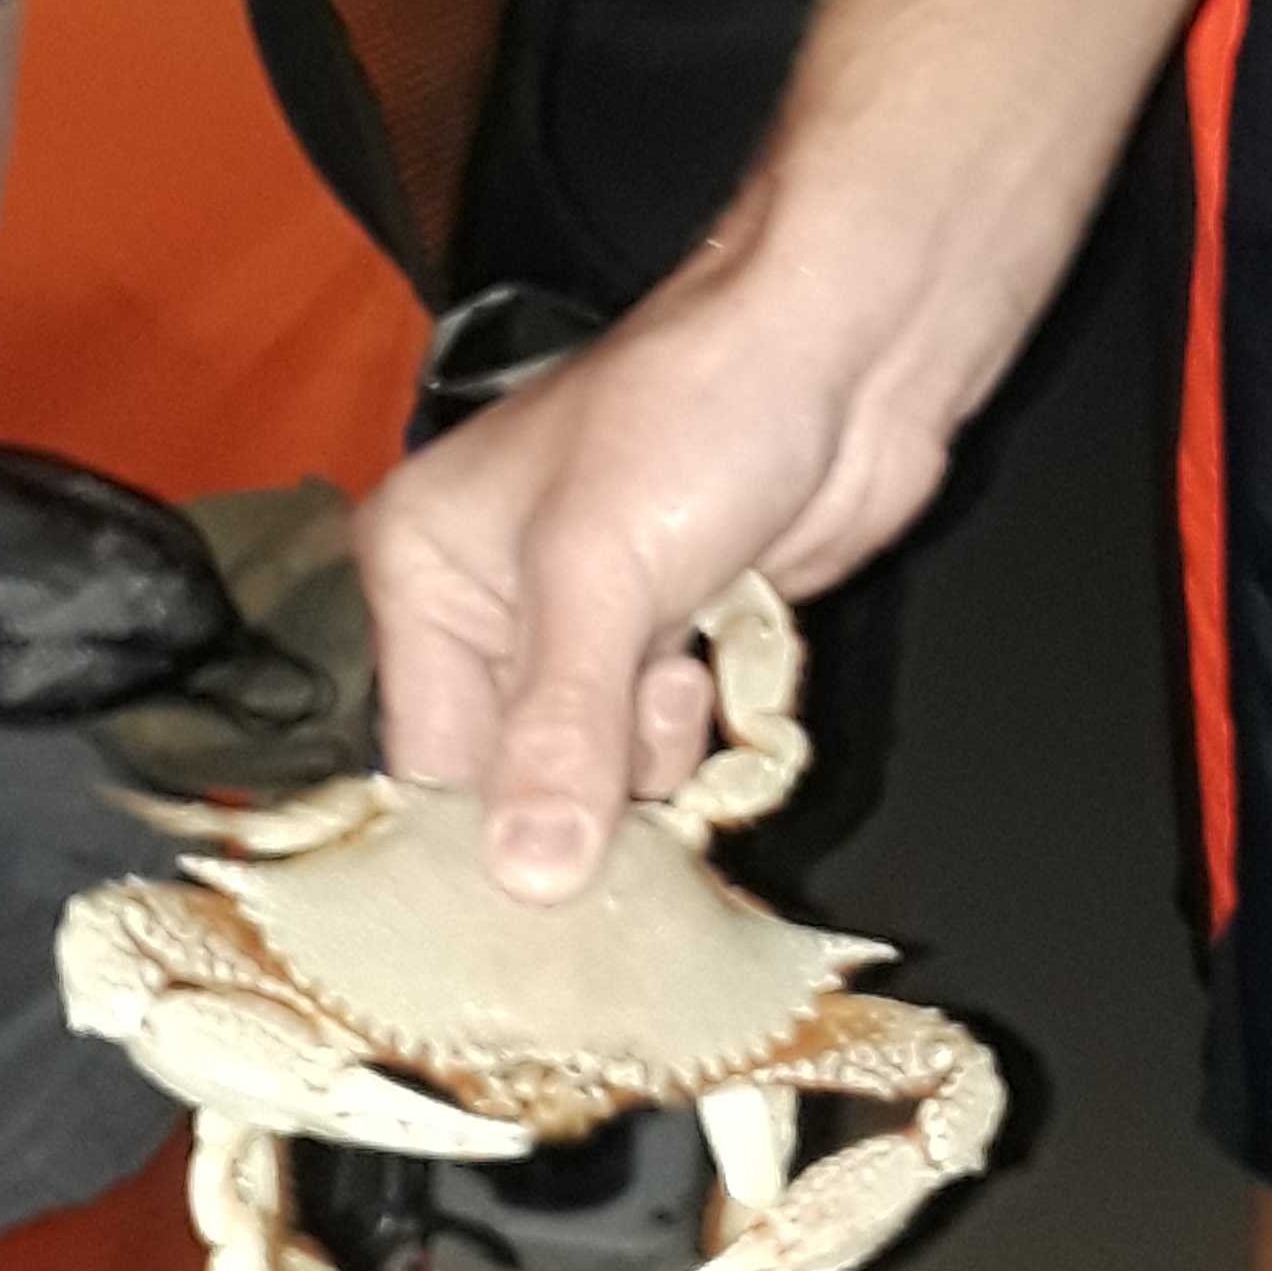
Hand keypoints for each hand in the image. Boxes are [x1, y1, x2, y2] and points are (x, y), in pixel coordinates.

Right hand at [354, 229, 955, 900]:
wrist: (846, 355)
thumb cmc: (699, 414)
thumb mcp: (602, 576)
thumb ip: (560, 733)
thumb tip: (527, 876)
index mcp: (425, 571)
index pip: (426, 761)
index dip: (482, 836)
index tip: (532, 915)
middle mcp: (491, 605)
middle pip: (513, 780)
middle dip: (579, 796)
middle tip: (629, 789)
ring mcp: (590, 627)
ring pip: (599, 773)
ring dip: (652, 757)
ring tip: (682, 673)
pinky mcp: (674, 639)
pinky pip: (665, 744)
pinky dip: (699, 732)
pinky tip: (718, 665)